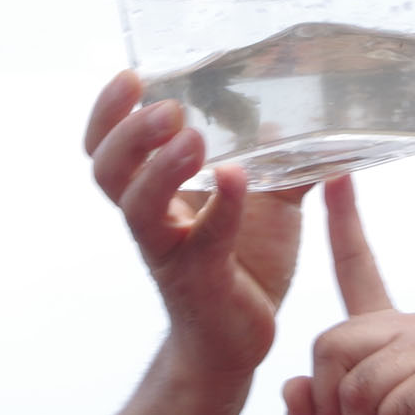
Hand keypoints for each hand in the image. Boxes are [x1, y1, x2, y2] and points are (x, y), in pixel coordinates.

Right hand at [83, 71, 310, 379]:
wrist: (239, 338)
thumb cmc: (243, 260)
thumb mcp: (265, 198)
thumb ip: (279, 158)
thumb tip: (309, 114)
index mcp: (152, 191)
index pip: (106, 146)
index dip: (107, 112)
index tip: (130, 76)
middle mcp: (149, 219)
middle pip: (107, 170)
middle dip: (128, 133)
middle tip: (167, 107)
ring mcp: (171, 252)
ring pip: (138, 208)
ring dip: (160, 169)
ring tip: (191, 139)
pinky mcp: (202, 281)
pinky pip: (204, 242)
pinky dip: (221, 208)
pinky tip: (236, 179)